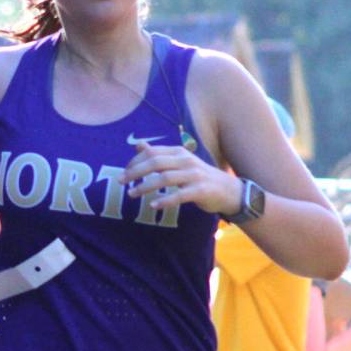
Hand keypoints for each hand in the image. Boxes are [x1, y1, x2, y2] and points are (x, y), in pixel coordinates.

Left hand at [119, 141, 241, 213]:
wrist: (230, 191)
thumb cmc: (199, 176)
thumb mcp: (179, 162)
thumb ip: (159, 154)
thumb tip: (138, 145)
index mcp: (179, 152)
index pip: (152, 153)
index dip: (135, 161)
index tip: (124, 172)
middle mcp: (186, 161)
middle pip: (156, 163)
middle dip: (135, 172)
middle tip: (120, 181)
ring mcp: (195, 175)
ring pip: (165, 178)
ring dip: (145, 186)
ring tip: (131, 194)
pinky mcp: (201, 191)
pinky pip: (180, 195)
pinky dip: (165, 200)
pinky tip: (153, 205)